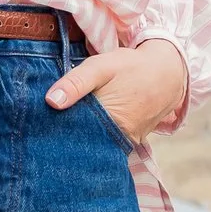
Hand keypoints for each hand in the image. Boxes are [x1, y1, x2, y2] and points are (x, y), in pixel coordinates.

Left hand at [47, 35, 189, 144]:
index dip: (55, 130)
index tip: (42, 124)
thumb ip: (75, 82)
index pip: (71, 134)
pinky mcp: (132, 141)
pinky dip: (98, 135)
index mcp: (106, 122)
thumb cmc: (131, 67)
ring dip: (83, 136)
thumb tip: (50, 102)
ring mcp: (126, 143)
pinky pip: (109, 142)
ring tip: (68, 123)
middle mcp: (117, 139)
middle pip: (83, 143)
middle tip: (50, 124)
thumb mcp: (101, 67)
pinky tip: (89, 124)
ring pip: (96, 145)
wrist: (168, 72)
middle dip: (67, 135)